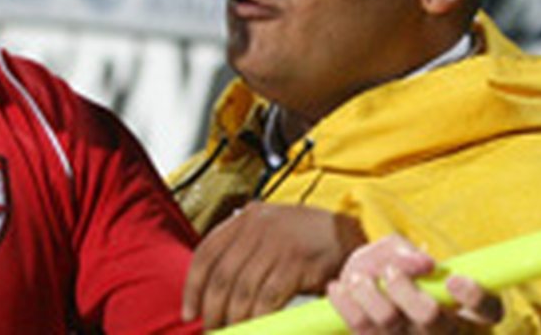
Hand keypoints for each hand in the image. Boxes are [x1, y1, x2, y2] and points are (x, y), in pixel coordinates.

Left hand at [182, 202, 365, 327]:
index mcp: (246, 218)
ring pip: (243, 290)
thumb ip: (244, 251)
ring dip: (234, 318)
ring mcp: (278, 244)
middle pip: (222, 275)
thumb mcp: (271, 232)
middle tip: (211, 329)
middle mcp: (258, 228)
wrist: (350, 235)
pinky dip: (259, 318)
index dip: (193, 286)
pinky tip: (256, 329)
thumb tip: (216, 292)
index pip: (207, 252)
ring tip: (232, 333)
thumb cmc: (308, 238)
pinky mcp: (297, 262)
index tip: (190, 311)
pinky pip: (268, 297)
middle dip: (213, 309)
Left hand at [327, 235, 502, 333]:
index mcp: (463, 309)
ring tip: (358, 278)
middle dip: (406, 290)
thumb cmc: (386, 267)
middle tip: (390, 271)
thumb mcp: (396, 250)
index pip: (490, 311)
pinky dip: (346, 305)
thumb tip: (424, 264)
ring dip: (369, 293)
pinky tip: (338, 288)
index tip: (452, 278)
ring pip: (390, 321)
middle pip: (431, 318)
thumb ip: (407, 252)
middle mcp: (443, 333)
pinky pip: (362, 329)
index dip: (476, 298)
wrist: (355, 289)